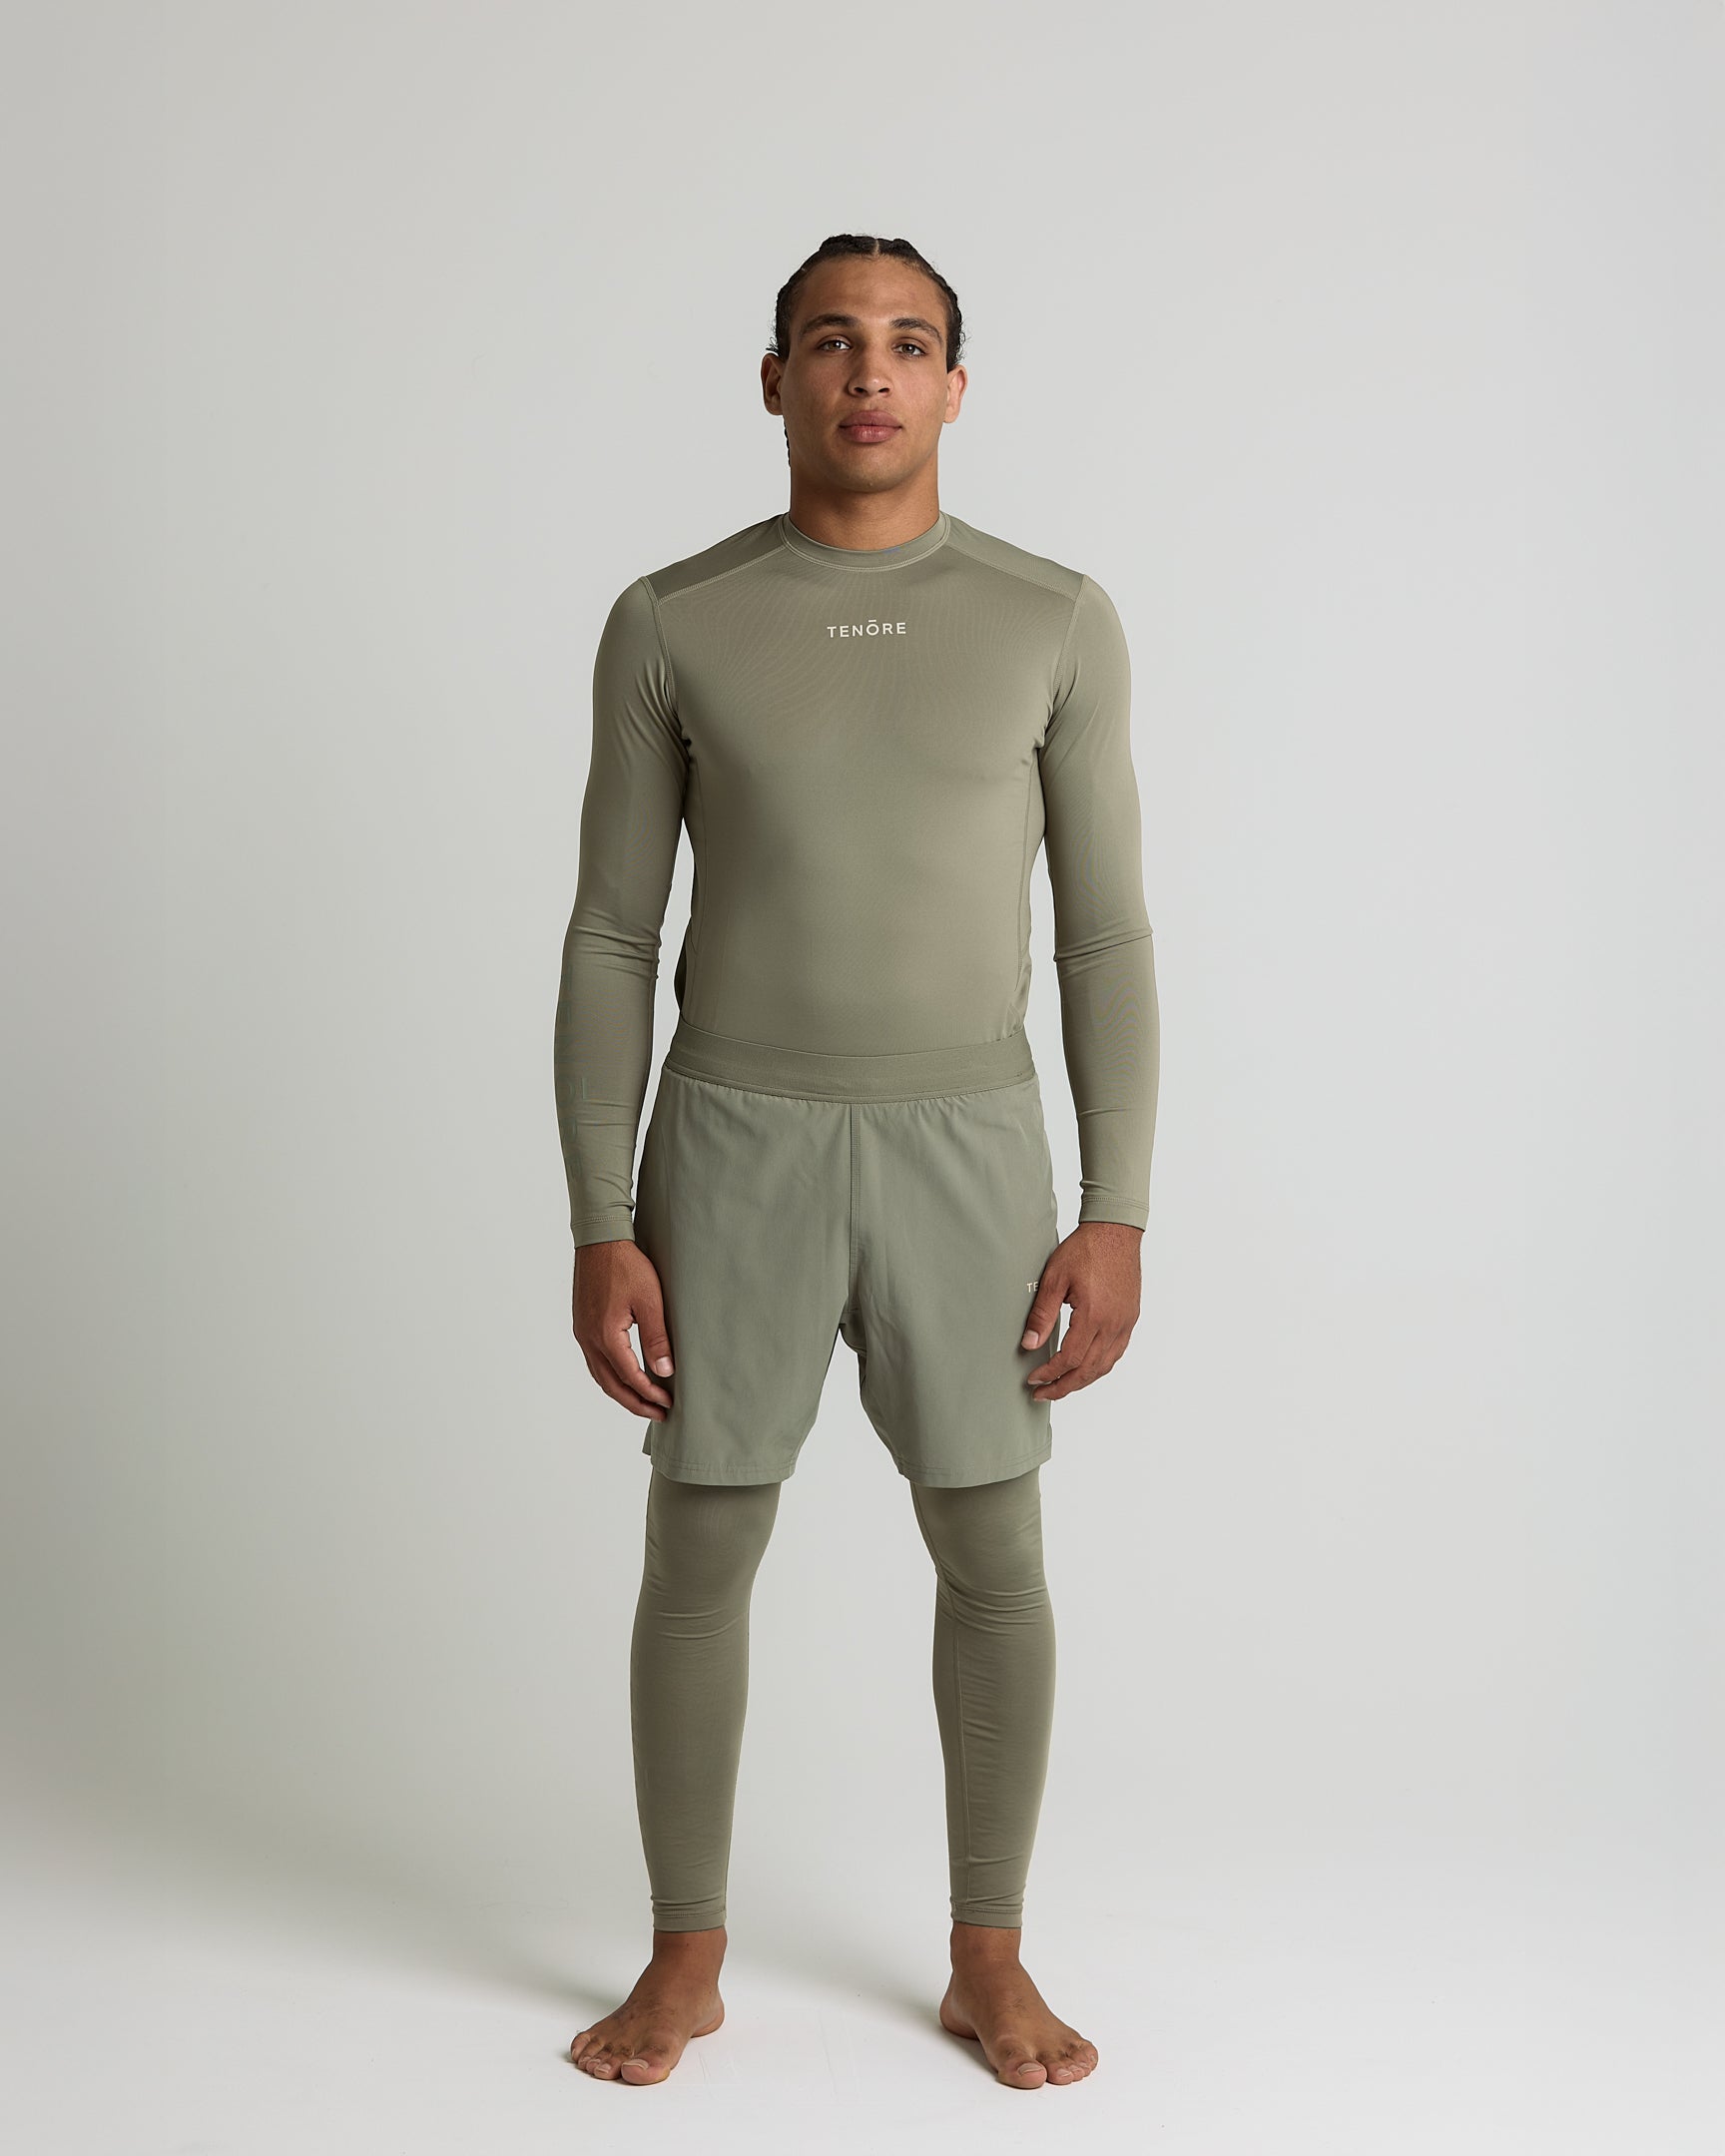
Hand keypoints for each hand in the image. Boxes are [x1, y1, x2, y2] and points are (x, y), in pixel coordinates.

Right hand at [571, 1240, 675, 1421]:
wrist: (600, 1240)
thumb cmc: (626, 1266)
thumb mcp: (650, 1301)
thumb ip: (657, 1338)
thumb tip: (664, 1372)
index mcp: (606, 1336)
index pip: (630, 1377)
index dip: (650, 1394)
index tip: (668, 1403)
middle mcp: (588, 1339)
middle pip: (610, 1385)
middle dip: (634, 1403)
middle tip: (657, 1414)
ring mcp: (581, 1333)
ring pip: (600, 1375)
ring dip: (621, 1392)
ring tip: (642, 1402)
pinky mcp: (581, 1325)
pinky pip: (594, 1361)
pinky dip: (610, 1376)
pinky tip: (623, 1376)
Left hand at [1020, 1221, 1142, 1400]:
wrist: (1116, 1231)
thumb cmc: (1086, 1250)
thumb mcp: (1055, 1279)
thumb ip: (1042, 1315)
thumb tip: (1029, 1344)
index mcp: (1093, 1316)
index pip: (1069, 1358)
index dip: (1049, 1373)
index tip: (1033, 1379)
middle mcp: (1113, 1325)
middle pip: (1088, 1370)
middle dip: (1064, 1386)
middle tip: (1043, 1394)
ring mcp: (1125, 1323)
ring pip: (1104, 1365)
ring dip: (1082, 1381)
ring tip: (1062, 1386)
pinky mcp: (1130, 1318)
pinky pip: (1116, 1352)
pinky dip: (1099, 1366)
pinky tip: (1086, 1367)